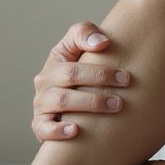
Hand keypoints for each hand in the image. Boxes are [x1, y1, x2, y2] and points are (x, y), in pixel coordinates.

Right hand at [31, 21, 131, 140]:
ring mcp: (41, 105)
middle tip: (121, 100)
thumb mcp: (78, 45)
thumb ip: (85, 33)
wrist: (70, 95)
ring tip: (112, 110)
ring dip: (88, 107)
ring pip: (61, 105)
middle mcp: (44, 84)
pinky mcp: (39, 126)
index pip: (73, 68)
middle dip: (97, 93)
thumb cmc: (80, 68)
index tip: (125, 78)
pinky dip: (57, 131)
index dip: (100, 73)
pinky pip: (44, 129)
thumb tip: (102, 42)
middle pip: (68, 86)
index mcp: (54, 63)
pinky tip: (75, 131)